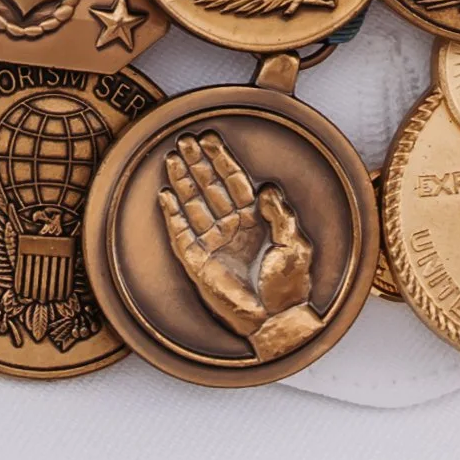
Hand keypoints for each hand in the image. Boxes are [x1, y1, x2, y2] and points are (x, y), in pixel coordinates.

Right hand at [158, 130, 319, 359]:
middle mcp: (232, 227)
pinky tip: (166, 195)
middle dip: (198, 163)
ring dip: (183, 181)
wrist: (275, 321)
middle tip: (185, 140)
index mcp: (256, 219)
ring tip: (171, 158)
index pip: (234, 181)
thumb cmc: (288, 287)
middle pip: (210, 186)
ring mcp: (214, 243)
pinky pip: (181, 233)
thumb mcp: (294, 245)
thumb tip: (266, 188)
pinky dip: (173, 214)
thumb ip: (280, 214)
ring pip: (194, 204)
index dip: (221, 159)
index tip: (209, 138)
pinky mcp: (198, 262)